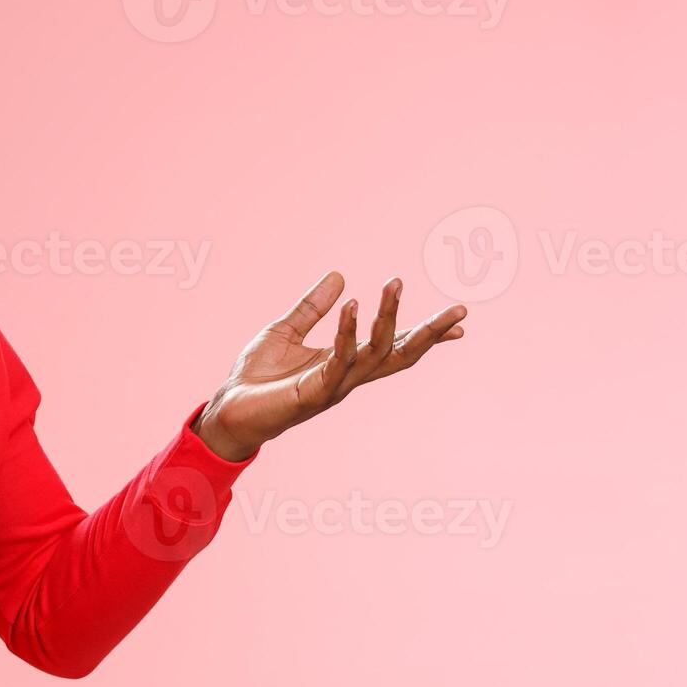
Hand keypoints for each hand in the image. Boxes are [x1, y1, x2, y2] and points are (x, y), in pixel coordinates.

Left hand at [194, 272, 468, 460]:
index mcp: (345, 363)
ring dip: (387, 318)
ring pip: (374, 354)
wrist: (227, 410)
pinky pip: (337, 360)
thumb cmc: (256, 378)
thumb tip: (340, 276)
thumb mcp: (286, 331)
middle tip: (459, 310)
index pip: (394, 348)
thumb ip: (312, 307)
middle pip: (399, 355)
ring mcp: (333, 386)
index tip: (459, 323)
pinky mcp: (312, 393)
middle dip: (429, 334)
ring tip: (394, 284)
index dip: (426, 336)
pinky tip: (353, 305)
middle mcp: (347, 377)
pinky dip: (346, 332)